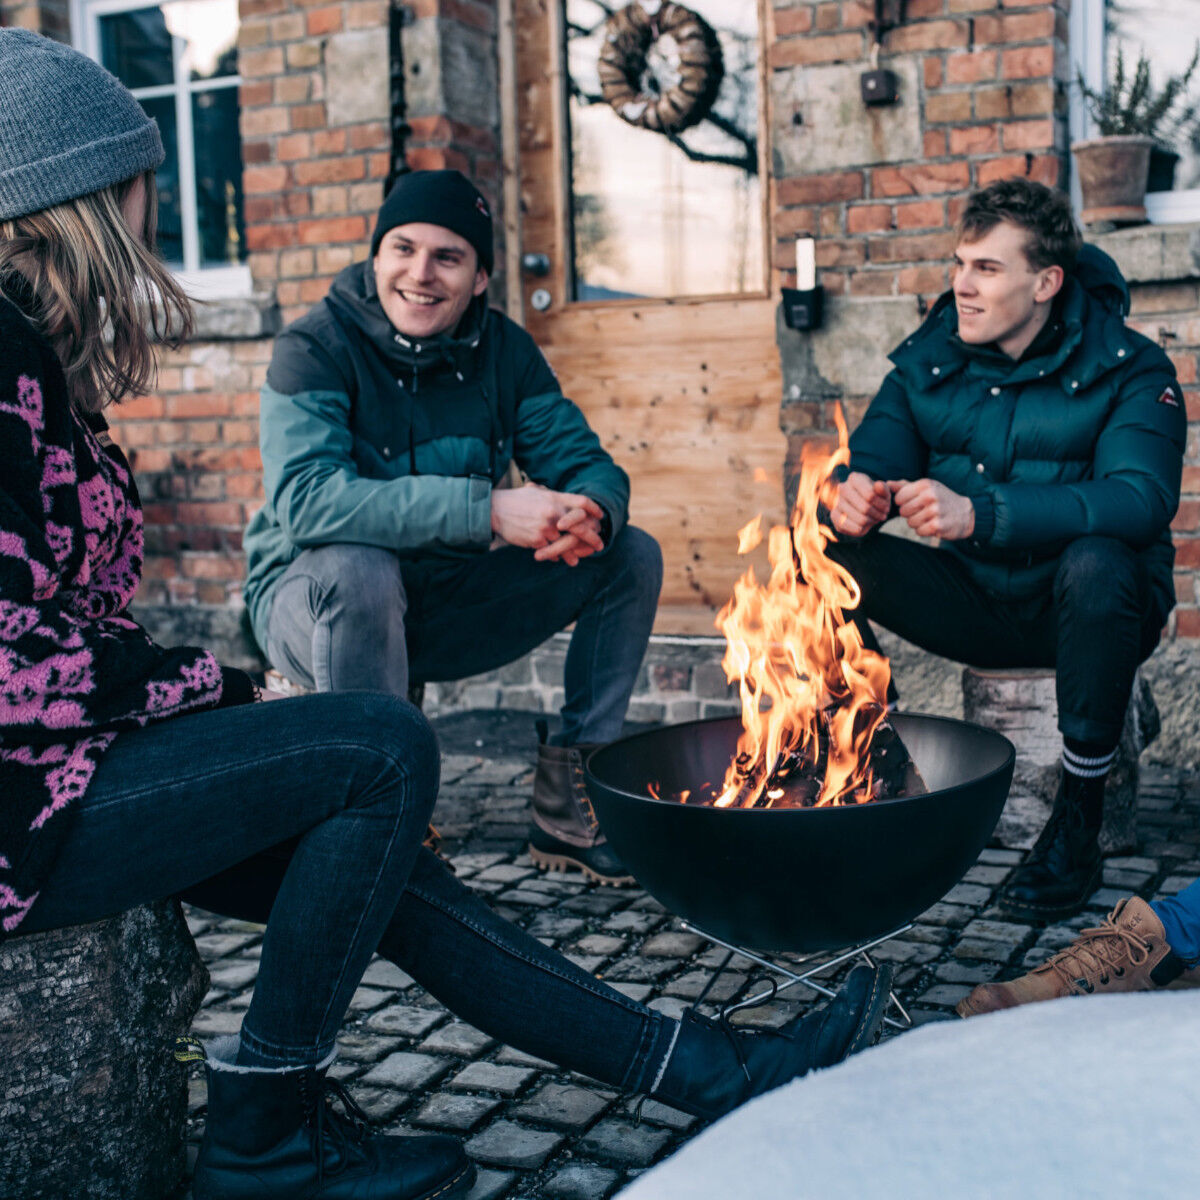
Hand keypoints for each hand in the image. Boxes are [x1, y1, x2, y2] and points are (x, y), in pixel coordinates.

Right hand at [490, 483, 604, 550]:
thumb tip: (565, 502)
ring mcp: (546, 527)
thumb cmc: (515, 500)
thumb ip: (552, 496)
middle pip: (581, 526)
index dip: (594, 509)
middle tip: (600, 544)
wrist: (494, 510)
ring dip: (574, 552)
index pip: (582, 502)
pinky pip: (551, 551)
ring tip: (577, 559)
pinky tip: (555, 559)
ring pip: (566, 543)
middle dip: (592, 537)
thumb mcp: (536, 492)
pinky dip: (554, 555)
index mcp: (555, 498)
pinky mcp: (537, 540)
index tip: (600, 517)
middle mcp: (554, 512)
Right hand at [830, 472, 890, 535]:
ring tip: (875, 520)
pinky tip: (865, 526)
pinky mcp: (833, 515)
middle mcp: (842, 488)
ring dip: (871, 522)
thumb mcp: (883, 492)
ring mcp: (836, 501)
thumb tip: (878, 485)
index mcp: (855, 478)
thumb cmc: (874, 497)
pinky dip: (860, 529)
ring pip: (859, 519)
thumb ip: (884, 489)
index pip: (870, 495)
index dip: (882, 505)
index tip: (887, 508)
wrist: (862, 506)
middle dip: (877, 514)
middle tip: (882, 516)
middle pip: (865, 508)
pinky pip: (848, 527)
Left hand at [889, 478, 974, 539]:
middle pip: (903, 512)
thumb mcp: (925, 488)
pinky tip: (933, 525)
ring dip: (917, 523)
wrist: (965, 513)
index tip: (914, 503)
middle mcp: (930, 496)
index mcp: (925, 485)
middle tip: (923, 511)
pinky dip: (924, 531)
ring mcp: (935, 511)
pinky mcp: (938, 525)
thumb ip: (904, 486)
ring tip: (929, 518)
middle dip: (910, 514)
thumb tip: (886, 484)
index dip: (904, 503)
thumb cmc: (940, 499)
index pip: (899, 498)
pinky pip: (919, 532)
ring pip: (910, 523)